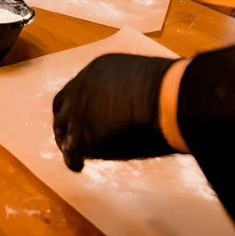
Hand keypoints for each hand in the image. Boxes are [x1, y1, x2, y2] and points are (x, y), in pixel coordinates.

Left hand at [52, 53, 176, 171]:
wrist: (170, 98)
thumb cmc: (171, 88)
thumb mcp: (146, 80)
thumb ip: (135, 89)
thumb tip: (147, 100)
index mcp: (100, 69)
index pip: (80, 87)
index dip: (81, 104)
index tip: (86, 116)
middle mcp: (82, 85)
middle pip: (62, 106)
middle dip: (65, 122)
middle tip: (71, 137)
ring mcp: (79, 109)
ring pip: (63, 128)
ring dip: (67, 142)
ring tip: (75, 156)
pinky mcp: (83, 133)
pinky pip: (72, 150)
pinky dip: (74, 159)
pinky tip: (79, 166)